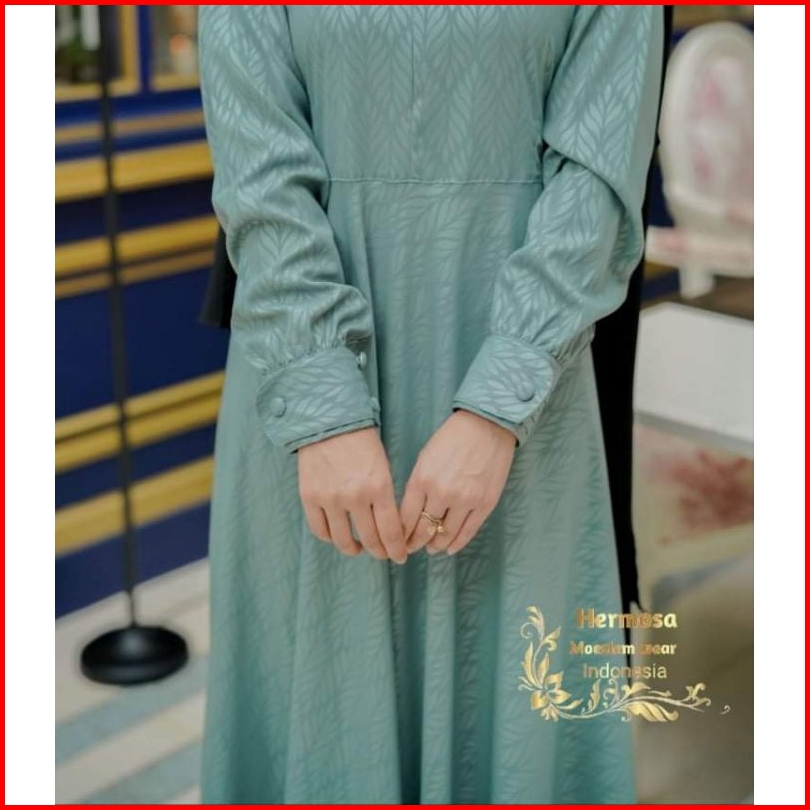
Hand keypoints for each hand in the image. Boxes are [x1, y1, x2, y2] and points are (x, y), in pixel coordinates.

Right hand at [298, 426, 407, 562]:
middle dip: (381, 552)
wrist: (329, 421)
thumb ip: (386, 497)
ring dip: (355, 549)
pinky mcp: (309, 497)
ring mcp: (330, 499)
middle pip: (370, 540)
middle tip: (384, 555)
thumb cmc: (361, 442)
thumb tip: (391, 528)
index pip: (391, 531)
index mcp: (379, 487)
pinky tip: (339, 536)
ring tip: (360, 548)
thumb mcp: (383, 466)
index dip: (397, 549)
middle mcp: (355, 496)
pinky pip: (320, 530)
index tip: (400, 556)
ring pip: (344, 541)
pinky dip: (331, 538)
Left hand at [400, 409, 516, 556]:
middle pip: (424, 529)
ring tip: (430, 548)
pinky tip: (449, 548)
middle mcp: (442, 493)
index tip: (397, 539)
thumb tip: (410, 514)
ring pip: (445, 534)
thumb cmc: (452, 438)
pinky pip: (468, 532)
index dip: (400, 533)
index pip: (406, 518)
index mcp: (422, 479)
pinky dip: (456, 543)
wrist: (486, 426)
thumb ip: (417, 485)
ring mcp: (465, 500)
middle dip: (415, 543)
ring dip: (435, 545)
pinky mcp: (485, 503)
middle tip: (411, 548)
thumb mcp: (425, 458)